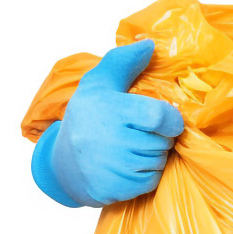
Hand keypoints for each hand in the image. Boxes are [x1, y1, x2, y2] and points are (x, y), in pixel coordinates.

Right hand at [33, 38, 184, 207]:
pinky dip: (146, 175)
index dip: (170, 120)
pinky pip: (150, 182)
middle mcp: (108, 140)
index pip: (159, 117)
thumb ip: (123, 62)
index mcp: (109, 109)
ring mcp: (108, 167)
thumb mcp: (100, 82)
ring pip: (158, 161)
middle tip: (140, 133)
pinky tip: (128, 165)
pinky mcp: (110, 189)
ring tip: (132, 147)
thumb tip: (150, 45)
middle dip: (160, 137)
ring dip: (153, 156)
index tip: (163, 118)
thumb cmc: (88, 116)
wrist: (62, 160)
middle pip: (162, 141)